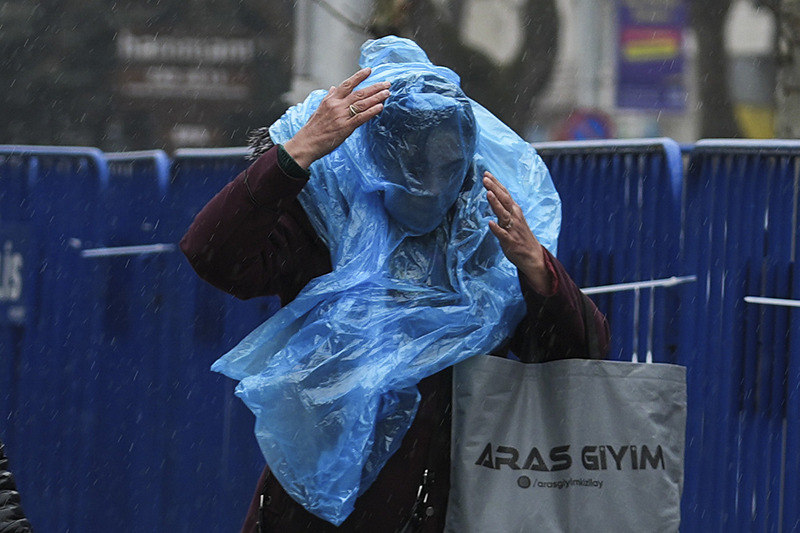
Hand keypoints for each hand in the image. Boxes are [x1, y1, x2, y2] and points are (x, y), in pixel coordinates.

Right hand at [283, 67, 389, 168]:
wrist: (306, 143)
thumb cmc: (312, 128)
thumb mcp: (319, 108)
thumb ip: (329, 97)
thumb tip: (334, 88)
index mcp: (331, 100)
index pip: (347, 84)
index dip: (359, 76)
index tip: (369, 70)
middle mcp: (337, 105)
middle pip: (359, 93)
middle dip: (374, 87)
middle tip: (387, 83)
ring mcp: (342, 116)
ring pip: (362, 103)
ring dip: (376, 97)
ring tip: (387, 93)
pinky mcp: (345, 128)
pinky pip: (361, 118)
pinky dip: (371, 111)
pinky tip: (380, 107)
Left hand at [483, 171, 553, 294]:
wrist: (533, 257)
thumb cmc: (521, 237)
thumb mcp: (514, 219)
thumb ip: (504, 209)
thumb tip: (494, 196)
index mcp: (515, 211)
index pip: (505, 194)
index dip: (496, 184)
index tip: (487, 174)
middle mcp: (515, 217)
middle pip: (504, 200)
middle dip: (494, 188)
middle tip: (485, 178)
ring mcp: (513, 229)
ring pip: (503, 214)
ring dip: (496, 204)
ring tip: (488, 193)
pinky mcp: (510, 242)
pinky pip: (503, 234)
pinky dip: (496, 229)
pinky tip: (490, 223)